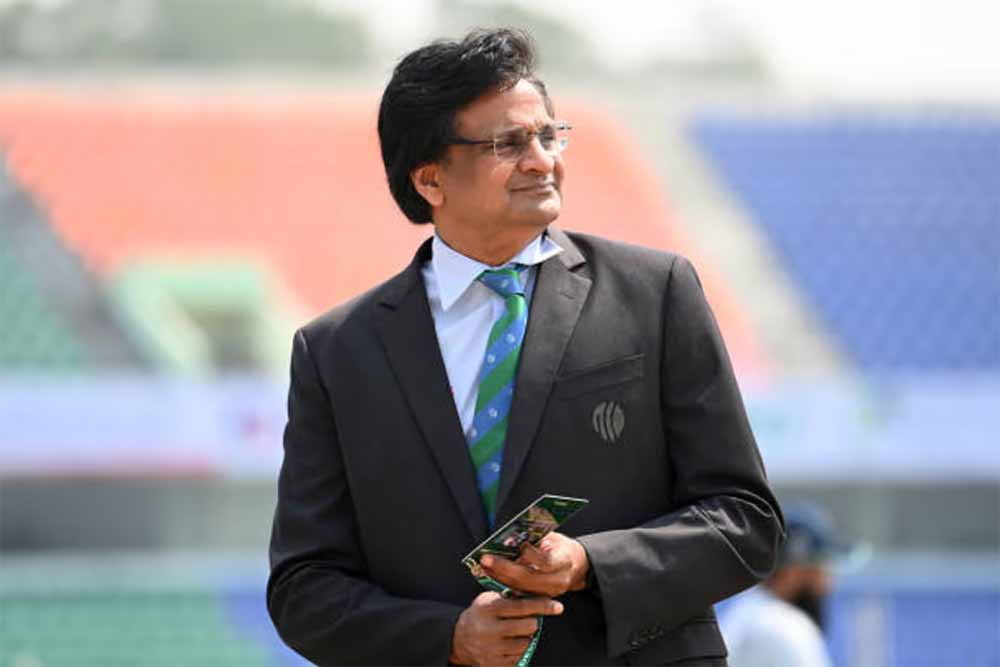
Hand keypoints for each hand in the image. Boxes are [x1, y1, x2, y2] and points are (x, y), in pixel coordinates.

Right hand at [449, 591, 563, 665]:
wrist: (459, 638)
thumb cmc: (481, 614)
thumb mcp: (489, 599)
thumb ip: (510, 596)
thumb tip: (537, 594)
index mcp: (489, 609)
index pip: (522, 607)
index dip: (542, 605)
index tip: (558, 606)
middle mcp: (490, 630)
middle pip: (528, 627)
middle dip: (533, 622)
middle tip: (530, 620)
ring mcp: (492, 649)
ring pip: (526, 643)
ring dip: (527, 637)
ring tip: (517, 632)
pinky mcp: (494, 664)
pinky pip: (519, 657)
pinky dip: (519, 650)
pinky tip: (511, 644)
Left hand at [480, 532, 589, 597]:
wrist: (576, 567)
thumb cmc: (561, 548)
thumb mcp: (553, 538)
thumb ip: (536, 540)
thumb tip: (512, 539)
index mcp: (564, 562)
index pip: (546, 562)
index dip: (531, 555)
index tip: (519, 545)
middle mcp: (557, 581)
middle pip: (527, 577)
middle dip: (504, 568)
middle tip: (486, 558)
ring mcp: (549, 592)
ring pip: (520, 587)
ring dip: (499, 577)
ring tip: (484, 565)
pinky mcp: (540, 598)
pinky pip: (519, 592)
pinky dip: (504, 582)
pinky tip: (491, 574)